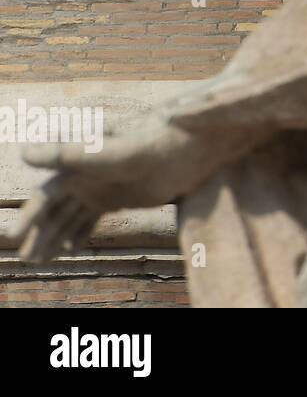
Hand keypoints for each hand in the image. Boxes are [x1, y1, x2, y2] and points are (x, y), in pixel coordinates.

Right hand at [9, 120, 232, 261]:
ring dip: (56, 236)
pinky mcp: (120, 196)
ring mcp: (103, 185)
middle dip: (40, 233)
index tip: (16, 236)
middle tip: (28, 259)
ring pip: (72, 215)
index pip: (48, 192)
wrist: (195, 142)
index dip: (31, 215)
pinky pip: (92, 217)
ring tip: (41, 260)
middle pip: (56, 208)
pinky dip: (80, 233)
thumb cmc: (156, 141)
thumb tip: (23, 153)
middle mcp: (87, 172)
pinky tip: (72, 249)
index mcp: (80, 159)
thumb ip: (72, 154)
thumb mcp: (114, 152)